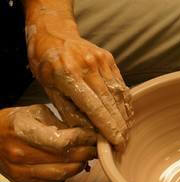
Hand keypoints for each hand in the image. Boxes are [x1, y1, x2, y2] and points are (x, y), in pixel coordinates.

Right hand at [0, 105, 96, 181]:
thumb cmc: (15, 121)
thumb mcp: (37, 112)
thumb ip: (60, 123)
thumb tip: (84, 132)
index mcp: (23, 131)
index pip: (62, 141)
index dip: (83, 140)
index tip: (94, 137)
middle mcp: (21, 154)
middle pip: (65, 159)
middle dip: (86, 153)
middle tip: (97, 147)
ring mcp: (21, 172)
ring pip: (61, 173)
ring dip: (80, 165)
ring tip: (89, 156)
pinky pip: (53, 180)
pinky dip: (68, 173)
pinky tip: (75, 164)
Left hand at [26, 19, 133, 150]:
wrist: (54, 34)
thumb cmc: (47, 64)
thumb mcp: (50, 90)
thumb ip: (71, 112)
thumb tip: (90, 131)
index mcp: (69, 75)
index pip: (95, 108)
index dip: (108, 128)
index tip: (117, 142)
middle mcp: (88, 66)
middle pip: (111, 102)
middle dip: (120, 125)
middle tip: (124, 142)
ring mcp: (101, 60)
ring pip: (119, 94)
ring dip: (124, 115)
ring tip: (127, 131)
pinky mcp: (109, 58)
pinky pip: (121, 83)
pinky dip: (125, 100)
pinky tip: (126, 113)